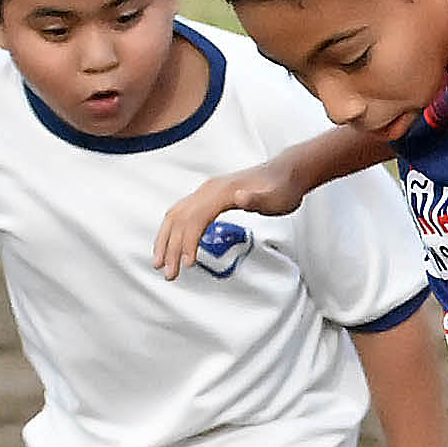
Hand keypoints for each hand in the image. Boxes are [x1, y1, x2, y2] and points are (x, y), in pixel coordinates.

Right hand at [154, 160, 305, 279]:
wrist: (287, 173)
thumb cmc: (283, 187)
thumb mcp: (275, 197)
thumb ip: (256, 198)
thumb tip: (240, 197)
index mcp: (222, 191)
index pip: (196, 218)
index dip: (189, 242)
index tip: (187, 264)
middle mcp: (209, 190)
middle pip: (181, 219)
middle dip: (171, 248)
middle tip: (169, 274)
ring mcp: (207, 192)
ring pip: (176, 215)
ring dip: (166, 240)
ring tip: (160, 263)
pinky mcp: (210, 196)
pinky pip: (183, 212)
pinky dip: (173, 230)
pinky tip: (171, 243)